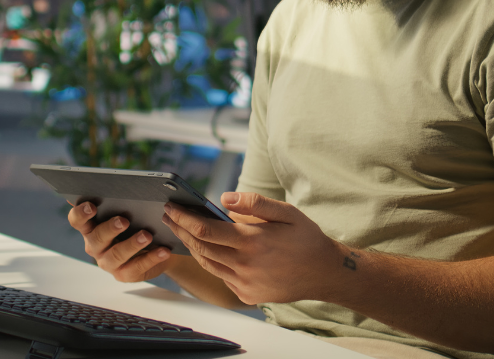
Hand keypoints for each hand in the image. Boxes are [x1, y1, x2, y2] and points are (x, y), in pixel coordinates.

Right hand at [68, 201, 172, 282]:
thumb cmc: (135, 223)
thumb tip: (121, 187)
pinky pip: (136, 267)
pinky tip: (163, 251)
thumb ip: (118, 202)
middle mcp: (95, 245)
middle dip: (110, 228)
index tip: (92, 206)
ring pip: (116, 254)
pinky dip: (151, 258)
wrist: (155, 245)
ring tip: (147, 235)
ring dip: (132, 244)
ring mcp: (107, 262)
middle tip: (124, 220)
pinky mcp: (124, 274)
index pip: (76, 220)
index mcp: (90, 227)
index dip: (81, 213)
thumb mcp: (126, 212)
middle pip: (97, 237)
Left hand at [162, 192, 344, 304]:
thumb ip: (254, 203)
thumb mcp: (286, 212)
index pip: (205, 230)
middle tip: (168, 216)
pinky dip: (210, 261)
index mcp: (253, 241)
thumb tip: (224, 197)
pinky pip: (221, 276)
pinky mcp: (247, 294)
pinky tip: (204, 249)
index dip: (184, 218)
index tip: (171, 208)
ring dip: (191, 246)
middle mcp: (245, 265)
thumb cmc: (305, 238)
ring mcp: (245, 283)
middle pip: (200, 247)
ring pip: (207, 263)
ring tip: (181, 230)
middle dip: (181, 230)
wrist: (325, 273)